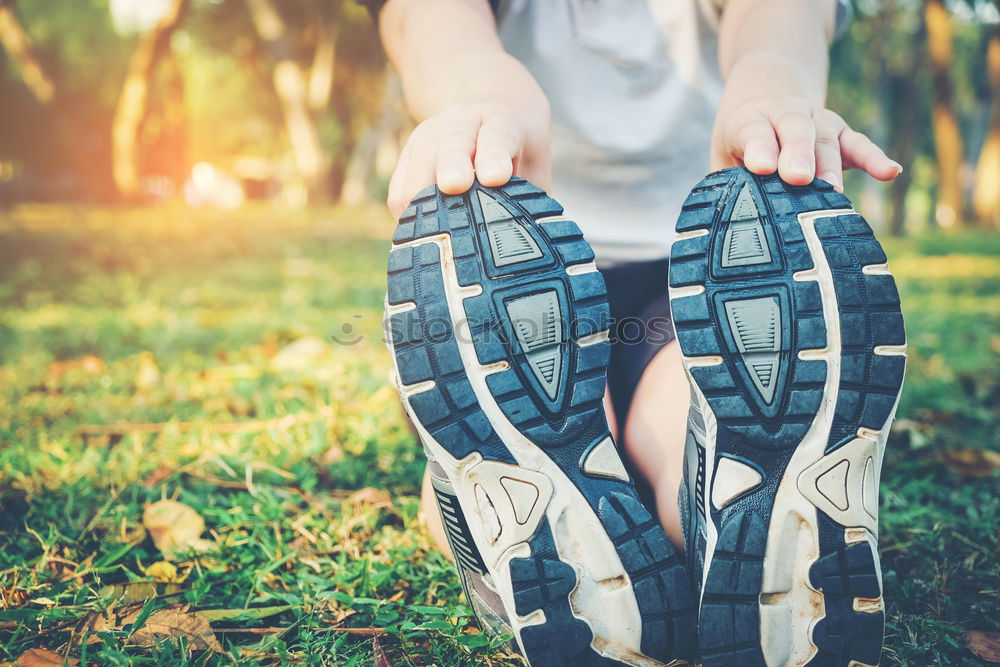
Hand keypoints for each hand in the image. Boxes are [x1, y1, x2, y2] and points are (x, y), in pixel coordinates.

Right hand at [387, 102, 550, 218]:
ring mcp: (429, 136)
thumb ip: (533, 198)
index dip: (494, 155)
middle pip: (453, 142)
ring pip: (418, 167)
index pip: (499, 135)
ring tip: (434, 233)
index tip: (496, 176)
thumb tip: (530, 245)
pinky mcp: (407, 155)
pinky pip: (398, 190)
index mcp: (501, 122)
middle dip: (452, 163)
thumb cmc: (515, 151)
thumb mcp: (535, 164)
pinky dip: (407, 214)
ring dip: (422, 199)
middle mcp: (462, 122)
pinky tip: (422, 234)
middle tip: (455, 185)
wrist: (486, 112)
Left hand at [711, 93, 901, 191]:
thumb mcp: (723, 154)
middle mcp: (785, 114)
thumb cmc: (741, 140)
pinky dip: (874, 157)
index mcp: (749, 119)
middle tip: (798, 178)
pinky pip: (859, 144)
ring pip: (827, 137)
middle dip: (798, 153)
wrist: (766, 89)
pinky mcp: (841, 132)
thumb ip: (726, 182)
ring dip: (830, 164)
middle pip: (795, 130)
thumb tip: (728, 225)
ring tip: (833, 190)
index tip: (761, 167)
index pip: (753, 130)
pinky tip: (889, 172)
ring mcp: (817, 120)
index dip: (758, 147)